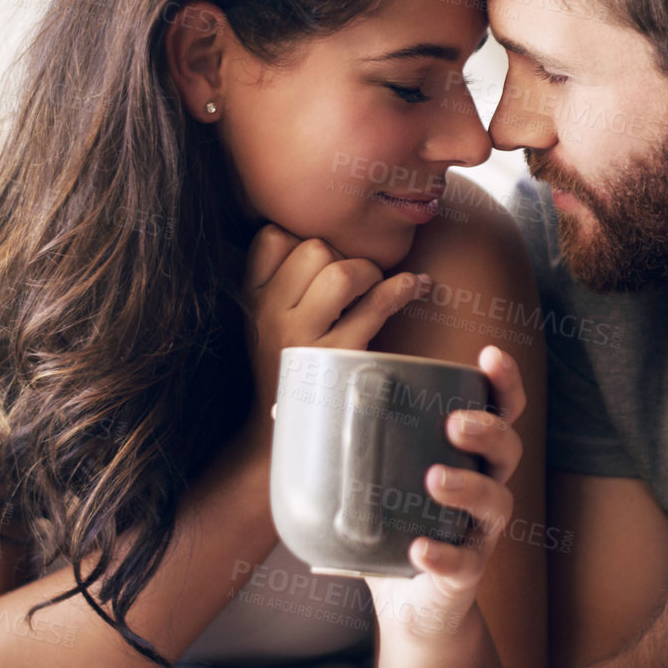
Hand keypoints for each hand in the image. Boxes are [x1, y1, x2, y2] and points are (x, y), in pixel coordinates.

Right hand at [241, 223, 432, 412]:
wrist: (293, 432)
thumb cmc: (291, 364)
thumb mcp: (267, 321)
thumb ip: (283, 280)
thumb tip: (330, 236)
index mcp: (250, 300)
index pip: (271, 237)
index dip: (304, 238)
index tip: (324, 257)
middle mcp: (270, 317)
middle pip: (313, 249)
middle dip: (344, 254)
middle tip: (356, 277)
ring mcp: (302, 340)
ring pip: (341, 273)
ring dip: (370, 272)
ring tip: (377, 285)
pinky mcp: (338, 359)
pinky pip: (377, 306)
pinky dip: (403, 289)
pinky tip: (416, 286)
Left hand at [364, 345, 525, 667]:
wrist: (408, 608)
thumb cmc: (395, 528)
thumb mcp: (375, 483)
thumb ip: (340, 446)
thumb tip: (284, 409)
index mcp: (468, 455)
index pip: (501, 409)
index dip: (504, 381)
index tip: (489, 355)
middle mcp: (486, 486)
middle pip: (508, 447)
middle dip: (489, 429)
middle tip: (454, 423)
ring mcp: (479, 531)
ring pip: (496, 501)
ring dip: (469, 486)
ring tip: (435, 478)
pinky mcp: (466, 572)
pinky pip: (462, 561)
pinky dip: (442, 554)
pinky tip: (419, 550)